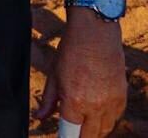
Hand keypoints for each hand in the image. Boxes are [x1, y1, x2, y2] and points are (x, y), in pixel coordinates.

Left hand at [35, 8, 126, 136]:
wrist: (95, 34)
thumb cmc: (71, 52)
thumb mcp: (54, 76)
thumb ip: (48, 101)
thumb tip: (40, 118)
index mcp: (75, 102)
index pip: (71, 134)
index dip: (66, 137)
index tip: (63, 136)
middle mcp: (95, 107)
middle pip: (90, 136)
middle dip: (80, 136)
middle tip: (72, 131)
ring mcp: (111, 103)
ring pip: (104, 130)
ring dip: (94, 131)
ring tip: (83, 124)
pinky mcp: (122, 97)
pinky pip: (115, 118)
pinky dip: (106, 120)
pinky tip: (97, 113)